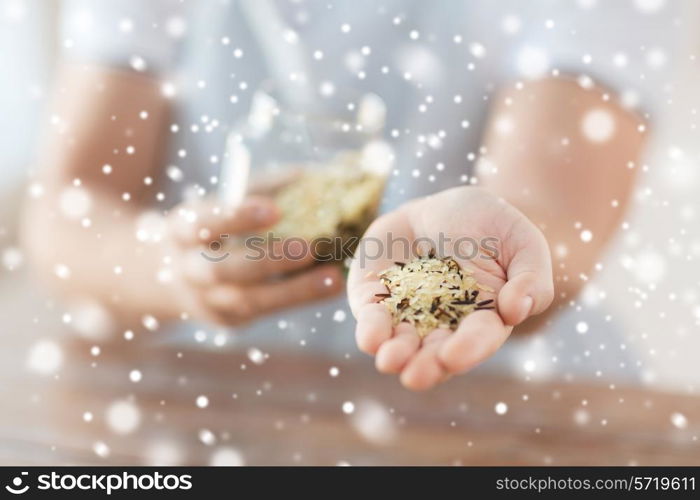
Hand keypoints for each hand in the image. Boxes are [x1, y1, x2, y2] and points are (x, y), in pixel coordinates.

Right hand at [166, 195, 342, 325]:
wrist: (168, 276)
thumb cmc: (212, 227)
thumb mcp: (221, 203)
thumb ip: (259, 188)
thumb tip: (308, 175)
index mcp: (181, 232)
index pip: (204, 224)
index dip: (237, 217)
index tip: (275, 209)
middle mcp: (190, 270)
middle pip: (224, 270)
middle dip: (268, 260)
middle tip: (309, 248)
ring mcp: (208, 300)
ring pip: (250, 300)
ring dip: (295, 290)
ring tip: (333, 277)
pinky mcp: (229, 319)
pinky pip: (265, 310)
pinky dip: (298, 298)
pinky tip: (329, 287)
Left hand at [347, 186, 553, 389]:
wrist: (440, 206)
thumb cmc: (488, 225)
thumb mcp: (522, 241)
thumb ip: (531, 278)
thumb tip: (516, 311)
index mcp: (483, 319)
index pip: (477, 339)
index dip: (467, 349)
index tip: (453, 356)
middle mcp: (444, 325)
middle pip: (435, 352)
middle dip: (425, 366)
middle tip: (415, 376)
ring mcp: (407, 314)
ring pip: (401, 343)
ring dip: (395, 354)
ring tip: (389, 361)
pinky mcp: (376, 300)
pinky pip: (372, 318)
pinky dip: (371, 329)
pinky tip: (370, 339)